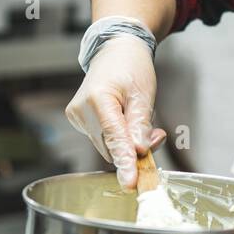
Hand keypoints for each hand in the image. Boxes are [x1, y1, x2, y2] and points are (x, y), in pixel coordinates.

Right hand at [65, 34, 166, 188]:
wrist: (115, 51)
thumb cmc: (131, 68)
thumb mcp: (144, 94)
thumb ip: (141, 125)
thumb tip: (140, 152)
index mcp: (98, 99)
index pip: (114, 138)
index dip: (125, 162)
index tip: (131, 182)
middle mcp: (81, 110)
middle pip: (111, 147)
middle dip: (134, 148)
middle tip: (157, 135)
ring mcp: (76, 116)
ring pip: (107, 146)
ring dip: (126, 143)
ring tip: (138, 120)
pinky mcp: (78, 121)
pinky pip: (102, 139)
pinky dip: (117, 137)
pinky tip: (123, 118)